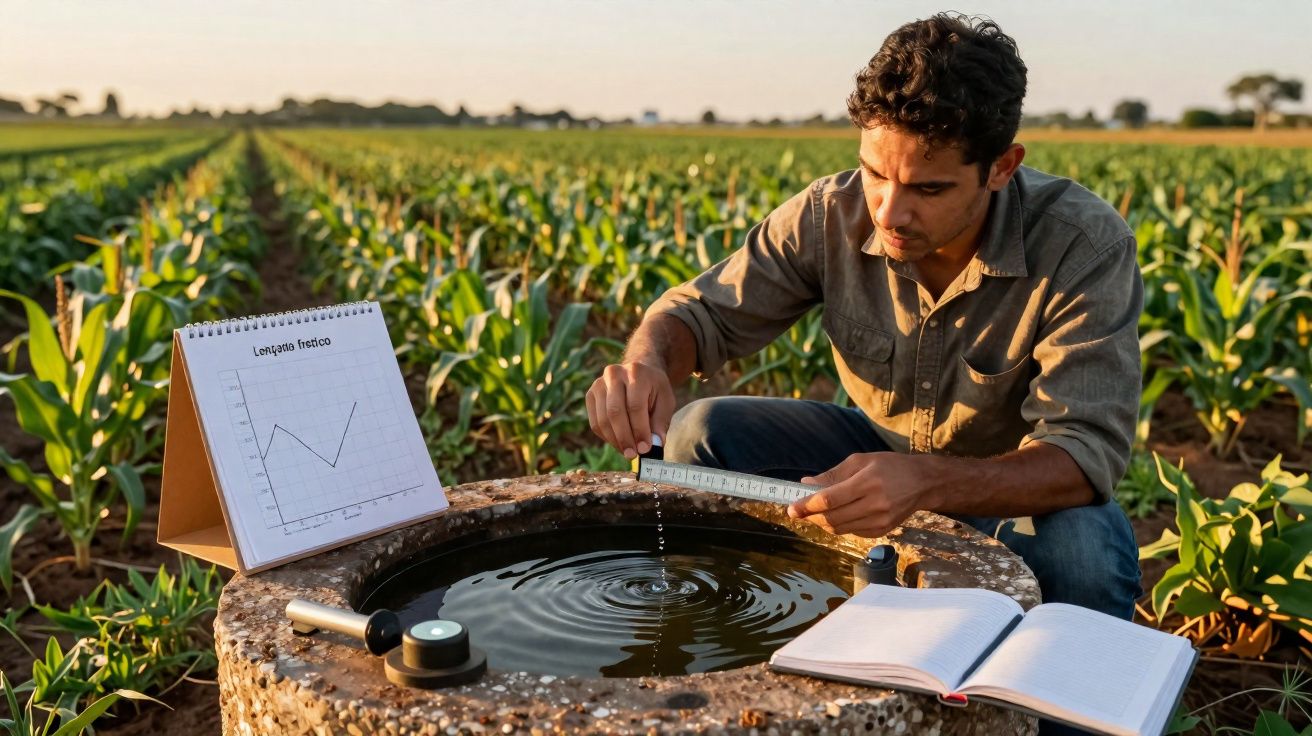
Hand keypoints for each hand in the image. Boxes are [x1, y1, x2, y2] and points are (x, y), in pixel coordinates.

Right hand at [586, 361, 675, 459]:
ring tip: (627, 452)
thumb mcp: (666, 401)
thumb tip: (655, 445)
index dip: (639, 430)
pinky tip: (618, 443)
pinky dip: (606, 437)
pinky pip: (595, 422)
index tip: (645, 448)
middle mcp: (614, 374)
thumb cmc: (654, 390)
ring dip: (615, 440)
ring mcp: (599, 384)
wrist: (638, 373)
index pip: (635, 405)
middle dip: (624, 437)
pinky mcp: (590, 395)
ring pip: (602, 419)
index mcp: (636, 373)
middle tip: (633, 455)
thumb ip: (661, 422)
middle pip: (615, 412)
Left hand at [787, 452, 935, 537]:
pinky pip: (852, 532)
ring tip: (813, 513)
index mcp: (867, 483)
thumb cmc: (890, 466)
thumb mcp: (861, 461)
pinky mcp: (882, 531)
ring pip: (840, 528)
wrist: (923, 483)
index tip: (791, 508)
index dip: (807, 505)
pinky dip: (838, 526)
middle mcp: (875, 504)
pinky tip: (835, 516)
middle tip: (797, 512)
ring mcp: (880, 521)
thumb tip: (806, 484)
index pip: (829, 500)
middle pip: (832, 518)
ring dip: (822, 523)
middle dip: (810, 517)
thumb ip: (832, 474)